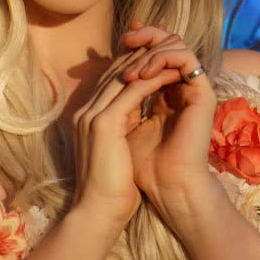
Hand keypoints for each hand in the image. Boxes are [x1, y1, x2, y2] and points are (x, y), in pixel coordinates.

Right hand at [70, 42, 180, 232]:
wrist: (99, 212)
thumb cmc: (111, 190)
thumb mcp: (116, 151)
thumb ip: (121, 130)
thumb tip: (138, 119)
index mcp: (85, 117)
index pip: (110, 80)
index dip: (135, 66)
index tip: (160, 59)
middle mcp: (84, 111)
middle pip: (115, 71)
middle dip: (143, 55)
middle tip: (169, 47)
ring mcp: (92, 115)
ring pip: (124, 75)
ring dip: (151, 62)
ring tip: (175, 55)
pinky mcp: (104, 123)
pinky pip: (133, 90)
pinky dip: (154, 79)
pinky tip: (173, 73)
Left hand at [117, 21, 217, 224]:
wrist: (164, 186)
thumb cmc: (140, 165)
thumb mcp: (121, 124)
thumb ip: (118, 99)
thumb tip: (104, 74)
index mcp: (162, 97)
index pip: (151, 59)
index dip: (135, 46)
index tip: (118, 39)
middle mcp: (180, 90)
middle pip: (166, 46)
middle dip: (145, 37)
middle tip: (125, 37)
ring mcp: (192, 91)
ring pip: (177, 46)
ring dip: (151, 50)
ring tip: (130, 68)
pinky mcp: (203, 94)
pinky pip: (186, 59)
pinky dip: (163, 58)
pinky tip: (143, 74)